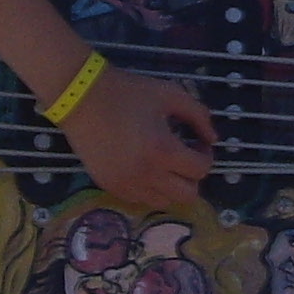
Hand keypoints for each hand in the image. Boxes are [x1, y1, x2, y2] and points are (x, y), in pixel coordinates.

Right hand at [64, 65, 216, 209]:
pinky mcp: (109, 187)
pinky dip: (150, 190)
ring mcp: (125, 185)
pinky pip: (140, 201)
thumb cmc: (128, 92)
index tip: (199, 142)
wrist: (81, 97)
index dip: (206, 155)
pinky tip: (145, 168)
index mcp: (163, 151)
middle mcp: (146, 175)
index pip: (201, 170)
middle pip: (187, 196)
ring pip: (164, 202)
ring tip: (165, 164)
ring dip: (172, 186)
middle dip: (192, 177)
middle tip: (185, 157)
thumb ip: (199, 115)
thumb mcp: (170, 94)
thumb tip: (213, 138)